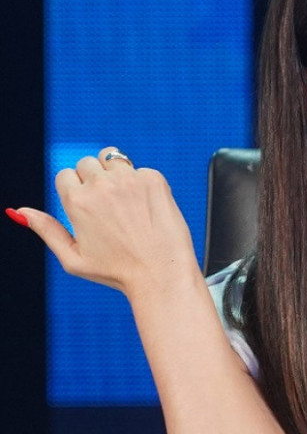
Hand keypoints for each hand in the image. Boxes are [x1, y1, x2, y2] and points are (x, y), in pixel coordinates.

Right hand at [14, 147, 197, 296]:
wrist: (161, 274)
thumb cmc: (116, 271)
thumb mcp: (73, 258)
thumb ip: (46, 230)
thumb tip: (19, 211)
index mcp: (77, 200)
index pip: (65, 175)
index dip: (75, 191)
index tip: (89, 210)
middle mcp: (102, 185)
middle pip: (87, 163)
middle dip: (93, 180)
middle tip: (109, 209)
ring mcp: (130, 179)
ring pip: (113, 159)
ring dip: (115, 175)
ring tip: (126, 205)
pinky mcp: (154, 179)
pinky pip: (141, 170)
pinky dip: (142, 184)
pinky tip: (147, 209)